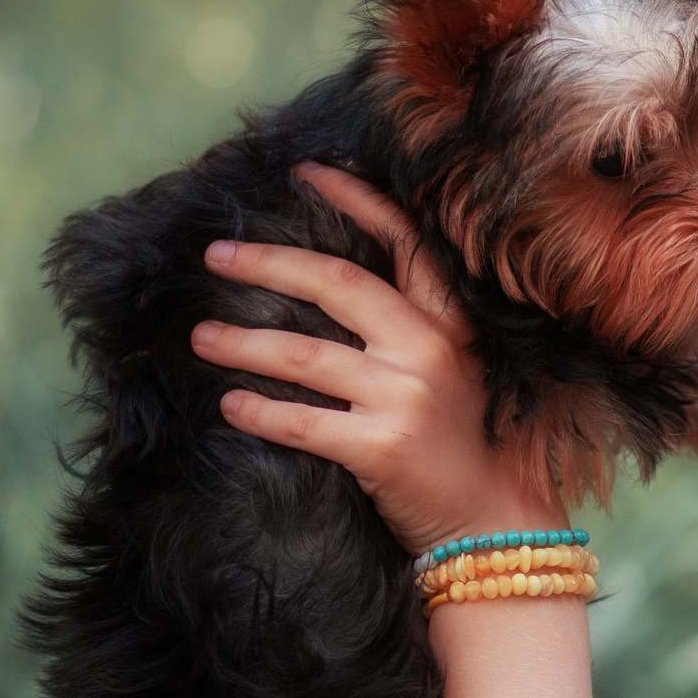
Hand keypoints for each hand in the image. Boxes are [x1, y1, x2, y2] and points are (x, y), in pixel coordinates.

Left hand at [190, 163, 561, 555]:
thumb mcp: (457, 374)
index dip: (355, 201)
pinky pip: (303, 422)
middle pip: (336, 283)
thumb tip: (331, 292)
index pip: (404, 243)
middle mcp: (431, 353)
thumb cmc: (465, 448)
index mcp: (450, 327)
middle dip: (268, 261)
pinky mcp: (384, 450)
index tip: (306, 174)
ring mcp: (407, 400)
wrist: (496, 523)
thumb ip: (411, 333)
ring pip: (305, 354)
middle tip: (215, 255)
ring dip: (243, 341)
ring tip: (201, 336)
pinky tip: (230, 405)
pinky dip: (259, 411)